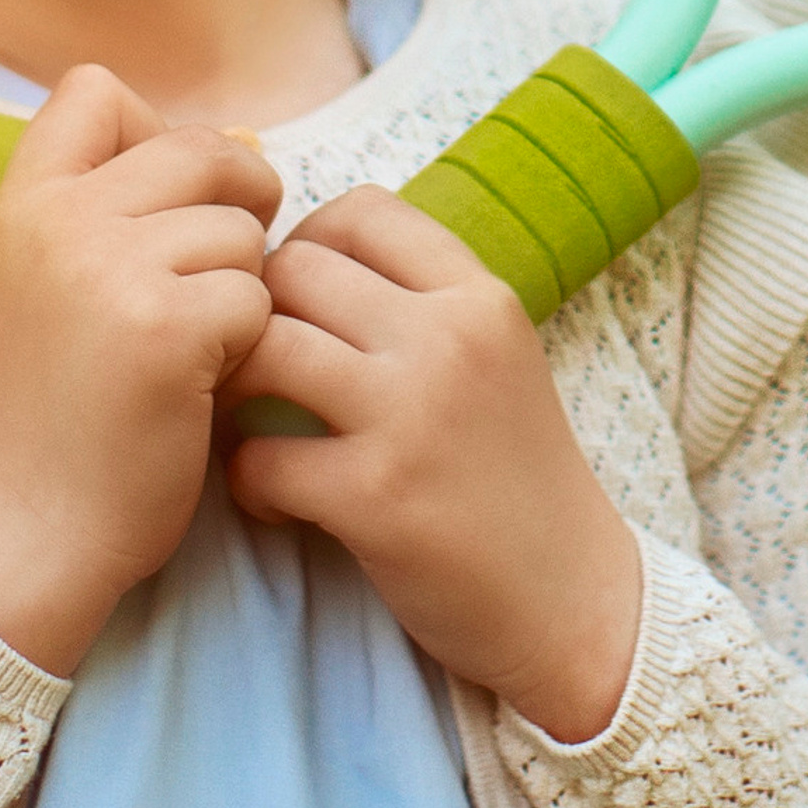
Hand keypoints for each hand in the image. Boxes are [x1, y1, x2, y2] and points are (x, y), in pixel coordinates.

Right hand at [0, 67, 281, 677]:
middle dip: (235, 203)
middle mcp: (56, 220)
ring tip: (195, 344)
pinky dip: (250, 340)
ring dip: (243, 283)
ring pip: (240, 224)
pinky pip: (257, 292)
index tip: (162, 199)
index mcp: (20, 203)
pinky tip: (205, 382)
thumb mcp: (46, 282)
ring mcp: (109, 270)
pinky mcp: (166, 327)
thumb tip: (238, 148)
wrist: (34, 531)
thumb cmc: (61, 407)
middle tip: (218, 274)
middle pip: (198, 148)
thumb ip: (110, 207)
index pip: (93, 88)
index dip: (152, 129)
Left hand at [222, 191, 642, 743]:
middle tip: (260, 369)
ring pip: (266, 348)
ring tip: (252, 425)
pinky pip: (258, 458)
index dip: (307, 242)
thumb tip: (311, 263)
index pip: (362, 210)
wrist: (571, 598)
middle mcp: (448, 339)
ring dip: (236, 388)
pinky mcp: (376, 496)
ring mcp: (411, 415)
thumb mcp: (497, 358)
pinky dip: (246, 480)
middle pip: (296, 270)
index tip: (300, 300)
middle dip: (257, 315)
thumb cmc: (517, 477)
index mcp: (479, 297)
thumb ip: (423, 305)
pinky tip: (276, 500)